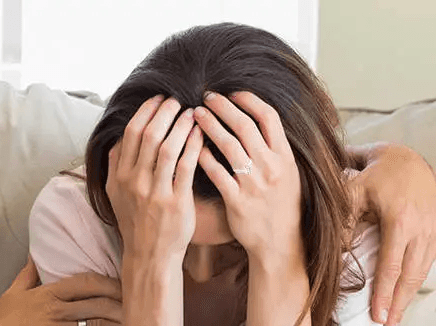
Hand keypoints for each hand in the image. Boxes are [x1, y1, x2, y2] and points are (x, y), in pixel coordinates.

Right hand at [0, 257, 121, 325]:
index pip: (87, 282)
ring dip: (116, 323)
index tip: (123, 284)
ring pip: (97, 324)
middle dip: (120, 304)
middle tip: (136, 304)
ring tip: (131, 320)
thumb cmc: (0, 320)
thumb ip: (29, 273)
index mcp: (48, 295)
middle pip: (98, 304)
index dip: (109, 282)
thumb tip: (35, 254)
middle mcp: (56, 312)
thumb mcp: (14, 292)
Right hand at [107, 95, 202, 258]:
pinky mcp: (176, 202)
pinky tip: (202, 134)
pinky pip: (186, 166)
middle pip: (149, 136)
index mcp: (119, 176)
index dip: (145, 112)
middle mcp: (134, 181)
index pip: (131, 134)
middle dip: (164, 112)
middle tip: (177, 99)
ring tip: (193, 112)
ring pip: (167, 147)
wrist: (150, 254)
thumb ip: (115, 165)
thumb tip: (119, 139)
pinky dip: (194, 146)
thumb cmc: (136, 221)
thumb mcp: (115, 194)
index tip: (158, 99)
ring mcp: (155, 192)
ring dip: (181, 125)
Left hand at [194, 91, 302, 255]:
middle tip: (206, 96)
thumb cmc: (281, 205)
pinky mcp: (238, 201)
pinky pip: (216, 173)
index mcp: (285, 157)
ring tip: (194, 114)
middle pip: (245, 126)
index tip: (231, 92)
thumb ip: (273, 148)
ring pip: (229, 146)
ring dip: (209, 126)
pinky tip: (190, 146)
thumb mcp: (288, 173)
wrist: (280, 242)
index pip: (269, 117)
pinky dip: (202, 157)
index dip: (249, 100)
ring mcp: (254, 184)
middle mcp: (271, 167)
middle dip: (223, 107)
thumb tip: (256, 118)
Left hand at [346, 143, 435, 324]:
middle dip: (399, 301)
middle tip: (387, 322)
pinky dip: (417, 279)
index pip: (392, 264)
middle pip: (411, 274)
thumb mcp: (354, 191)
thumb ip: (344, 220)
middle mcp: (420, 228)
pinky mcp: (434, 231)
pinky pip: (428, 261)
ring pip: (422, 270)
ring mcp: (431, 230)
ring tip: (396, 314)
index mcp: (400, 220)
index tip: (378, 312)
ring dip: (410, 294)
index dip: (385, 291)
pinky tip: (407, 292)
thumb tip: (334, 250)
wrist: (408, 158)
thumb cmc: (377, 174)